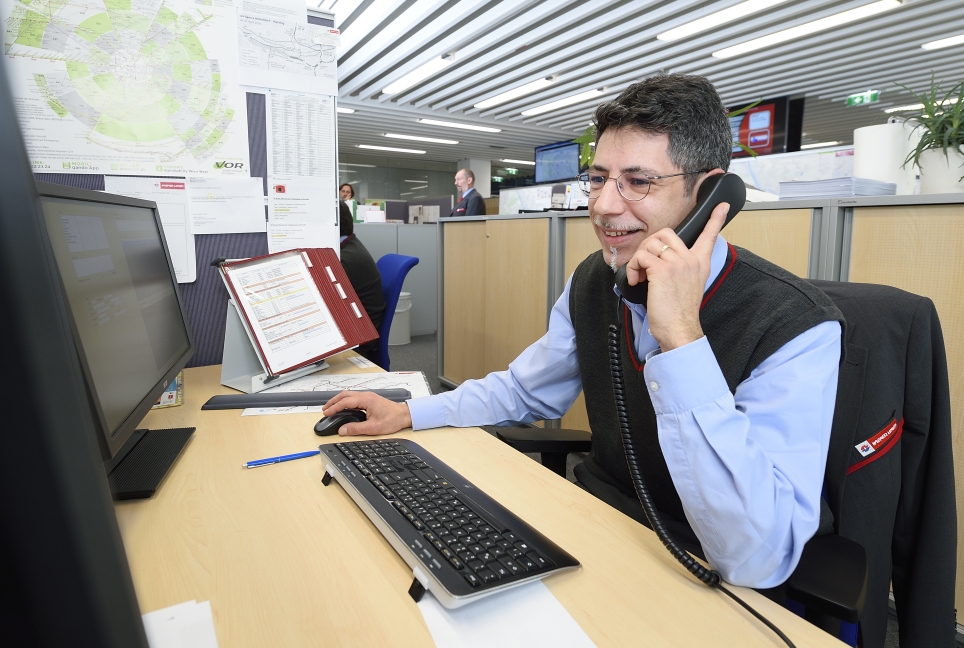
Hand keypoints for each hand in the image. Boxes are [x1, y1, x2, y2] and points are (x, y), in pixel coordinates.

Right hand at [321, 391, 412, 435]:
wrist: (405, 415)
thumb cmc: (393, 419)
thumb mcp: (373, 427)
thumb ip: (356, 429)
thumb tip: (342, 430)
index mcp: (366, 400)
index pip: (345, 402)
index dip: (334, 407)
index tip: (326, 413)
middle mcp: (366, 395)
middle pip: (344, 395)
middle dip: (333, 402)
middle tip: (324, 410)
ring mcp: (368, 396)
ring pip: (348, 395)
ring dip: (338, 400)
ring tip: (330, 408)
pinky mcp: (370, 399)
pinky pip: (353, 398)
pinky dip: (345, 401)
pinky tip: (342, 407)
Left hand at [624, 202, 728, 350]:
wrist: (679, 329)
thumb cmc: (679, 313)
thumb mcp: (687, 286)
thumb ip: (682, 270)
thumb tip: (661, 262)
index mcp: (700, 263)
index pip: (710, 236)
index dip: (715, 219)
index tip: (722, 205)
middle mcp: (691, 260)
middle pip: (666, 233)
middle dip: (649, 245)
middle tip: (645, 263)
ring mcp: (678, 264)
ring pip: (651, 244)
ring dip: (639, 258)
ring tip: (641, 275)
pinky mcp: (663, 270)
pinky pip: (642, 257)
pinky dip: (635, 267)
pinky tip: (638, 280)